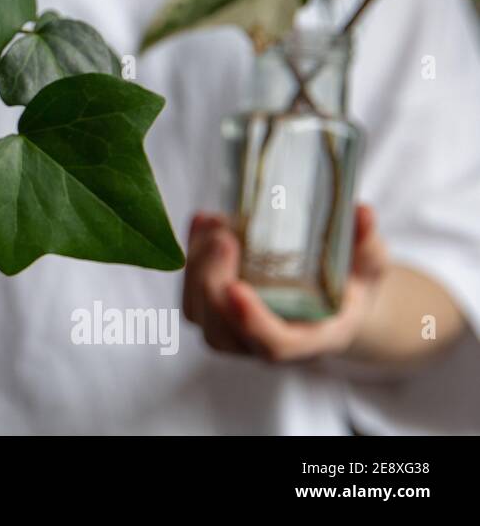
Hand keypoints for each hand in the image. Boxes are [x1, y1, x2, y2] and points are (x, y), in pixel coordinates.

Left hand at [182, 205, 388, 361]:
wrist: (329, 300)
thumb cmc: (350, 285)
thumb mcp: (369, 266)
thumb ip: (366, 245)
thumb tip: (362, 213)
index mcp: (313, 339)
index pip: (275, 345)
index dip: (252, 322)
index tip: (236, 288)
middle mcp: (267, 344)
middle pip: (222, 332)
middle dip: (214, 284)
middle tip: (223, 238)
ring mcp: (236, 332)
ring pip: (198, 313)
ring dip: (197, 268)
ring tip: (214, 224)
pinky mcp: (215, 312)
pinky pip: (190, 292)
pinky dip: (191, 254)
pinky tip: (203, 220)